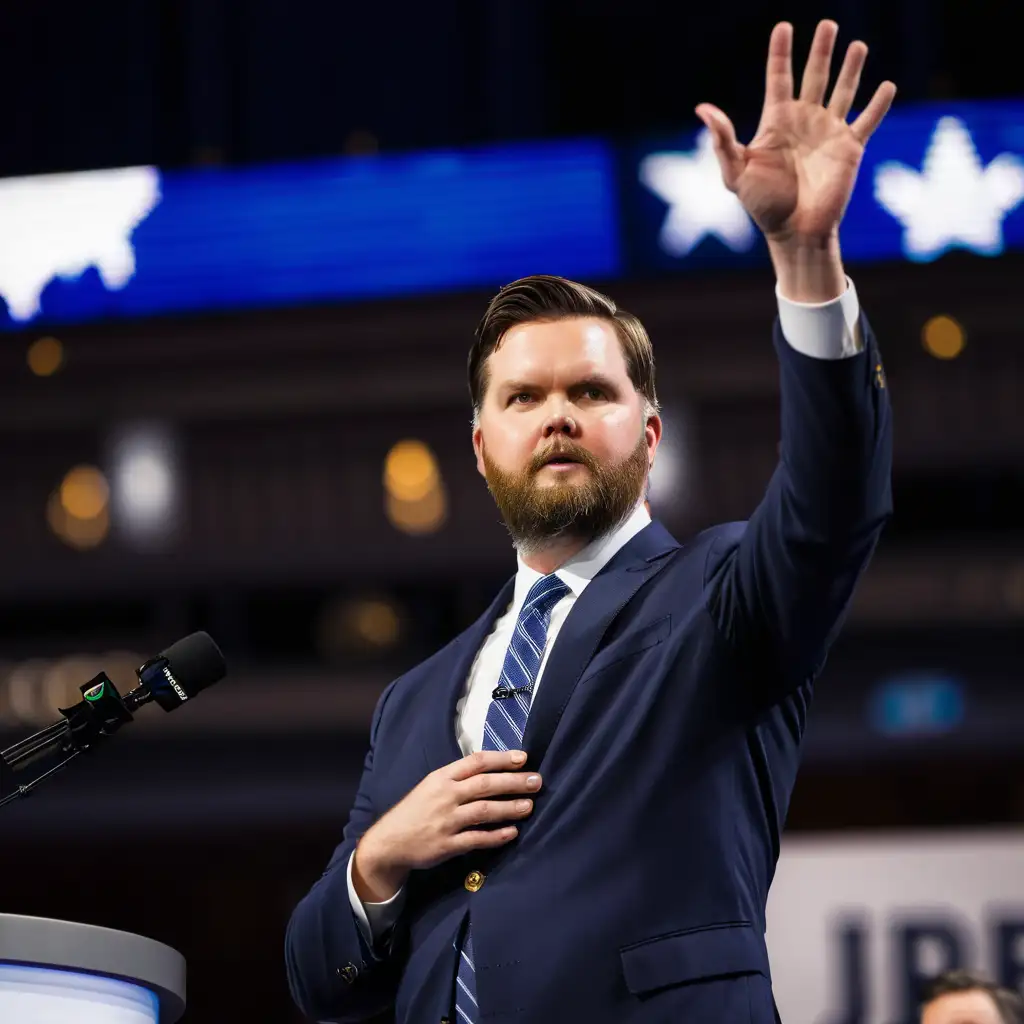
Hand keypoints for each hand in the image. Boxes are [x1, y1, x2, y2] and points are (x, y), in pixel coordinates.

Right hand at [352, 749, 541, 902]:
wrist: (389, 841)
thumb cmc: (415, 810)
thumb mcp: (431, 785)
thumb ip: (458, 778)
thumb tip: (492, 770)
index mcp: (442, 777)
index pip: (476, 761)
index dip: (502, 758)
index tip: (524, 758)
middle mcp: (446, 796)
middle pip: (485, 784)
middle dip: (514, 782)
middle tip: (537, 781)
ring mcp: (446, 821)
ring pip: (484, 811)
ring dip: (510, 808)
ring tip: (530, 806)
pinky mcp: (447, 845)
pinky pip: (477, 839)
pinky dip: (496, 835)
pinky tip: (512, 832)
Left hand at [696, 20, 895, 246]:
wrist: (793, 232)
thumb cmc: (762, 205)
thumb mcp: (736, 173)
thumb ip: (723, 140)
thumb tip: (703, 109)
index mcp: (777, 122)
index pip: (779, 78)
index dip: (780, 53)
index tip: (783, 27)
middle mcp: (804, 121)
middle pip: (815, 75)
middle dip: (821, 50)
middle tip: (828, 24)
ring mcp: (829, 132)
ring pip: (843, 90)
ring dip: (851, 68)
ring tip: (857, 45)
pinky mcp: (850, 148)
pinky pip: (867, 120)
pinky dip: (878, 104)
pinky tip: (887, 86)